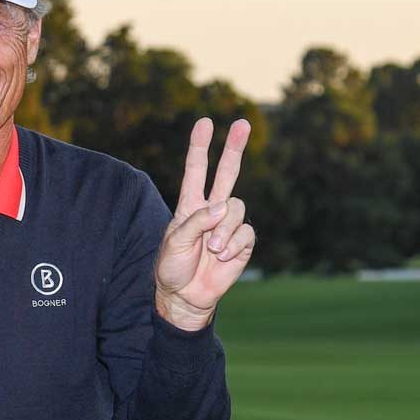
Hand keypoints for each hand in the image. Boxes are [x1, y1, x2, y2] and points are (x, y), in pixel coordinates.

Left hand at [154, 118, 254, 330]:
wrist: (186, 296)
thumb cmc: (173, 268)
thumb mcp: (175, 242)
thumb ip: (196, 222)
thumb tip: (221, 207)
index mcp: (190, 205)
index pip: (196, 170)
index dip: (200, 147)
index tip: (205, 123)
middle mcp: (211, 210)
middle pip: (227, 173)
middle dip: (234, 148)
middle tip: (243, 123)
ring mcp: (228, 225)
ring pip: (236, 208)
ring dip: (224, 228)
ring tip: (212, 249)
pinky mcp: (242, 242)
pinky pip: (245, 232)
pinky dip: (233, 244)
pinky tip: (222, 256)